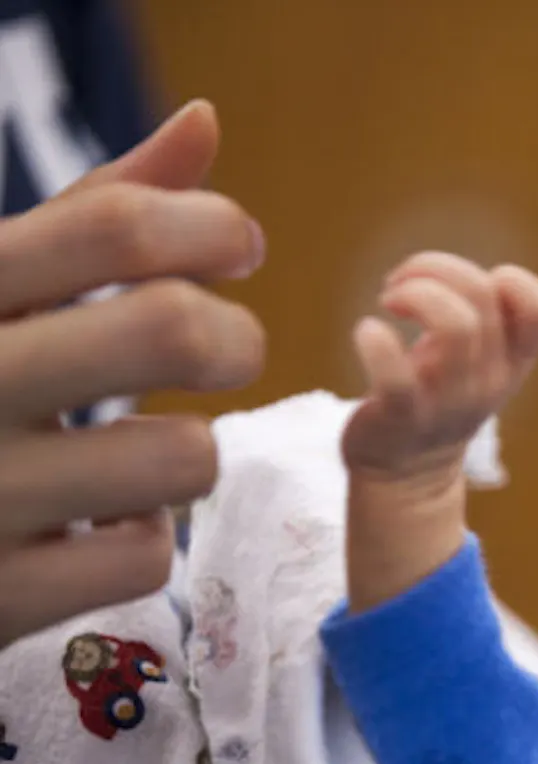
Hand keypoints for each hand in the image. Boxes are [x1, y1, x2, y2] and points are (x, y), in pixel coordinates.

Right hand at [0, 101, 265, 647]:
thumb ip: (94, 215)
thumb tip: (205, 123)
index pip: (113, 226)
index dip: (210, 227)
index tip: (239, 246)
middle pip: (169, 328)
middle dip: (233, 338)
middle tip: (225, 353)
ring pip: (184, 457)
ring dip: (188, 452)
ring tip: (140, 449)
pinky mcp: (0, 593)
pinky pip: (147, 555)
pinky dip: (140, 539)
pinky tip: (92, 523)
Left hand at [341, 253, 537, 613]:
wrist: (408, 472)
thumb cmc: (437, 394)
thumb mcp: (477, 359)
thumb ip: (483, 316)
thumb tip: (456, 272)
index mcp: (511, 361)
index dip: (508, 279)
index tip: (464, 289)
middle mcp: (489, 380)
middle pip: (482, 295)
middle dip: (435, 268)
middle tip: (400, 286)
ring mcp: (450, 402)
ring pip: (456, 324)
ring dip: (415, 292)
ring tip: (390, 301)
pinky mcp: (404, 417)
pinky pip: (397, 377)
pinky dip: (377, 343)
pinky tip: (367, 333)